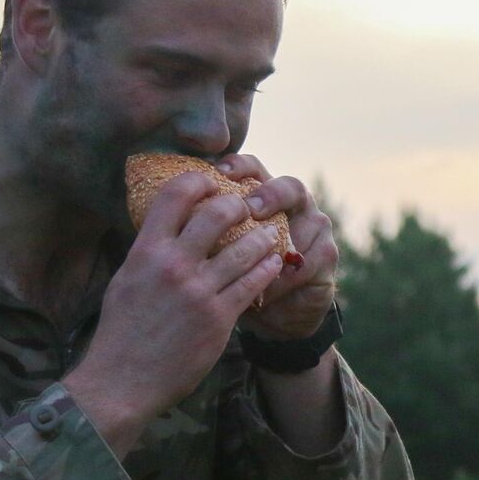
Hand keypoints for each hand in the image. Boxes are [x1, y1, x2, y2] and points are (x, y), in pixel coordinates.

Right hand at [66, 170, 285, 454]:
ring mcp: (199, 291)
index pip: (176, 195)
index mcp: (146, 251)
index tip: (212, 183)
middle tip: (247, 207)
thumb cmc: (121, 331)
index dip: (199, 180)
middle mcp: (173, 265)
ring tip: (270, 235)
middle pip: (219, 213)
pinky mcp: (219, 318)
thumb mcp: (125, 280)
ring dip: (263, 238)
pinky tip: (272, 265)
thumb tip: (165, 227)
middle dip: (239, 204)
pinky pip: (254, 283)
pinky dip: (267, 269)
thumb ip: (148, 251)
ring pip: (247, 248)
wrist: (122, 382)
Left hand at [216, 153, 337, 340]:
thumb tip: (153, 212)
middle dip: (269, 195)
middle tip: (249, 208)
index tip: (219, 172)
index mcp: (263, 194)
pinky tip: (268, 289)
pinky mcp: (325, 258)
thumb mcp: (214, 251)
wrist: (275, 313)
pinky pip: (307, 264)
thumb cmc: (235, 276)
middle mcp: (293, 205)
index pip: (253, 168)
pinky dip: (285, 277)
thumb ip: (199, 230)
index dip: (240, 166)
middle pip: (289, 187)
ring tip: (256, 256)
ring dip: (278, 244)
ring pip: (305, 225)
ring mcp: (315, 228)